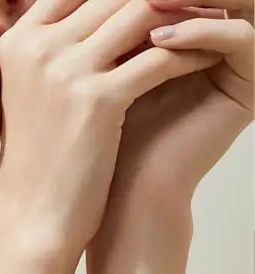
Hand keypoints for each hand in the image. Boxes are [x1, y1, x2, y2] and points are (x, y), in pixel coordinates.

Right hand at [0, 0, 222, 266]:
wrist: (35, 212)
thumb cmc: (39, 160)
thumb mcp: (35, 96)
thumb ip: (57, 54)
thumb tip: (99, 27)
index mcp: (18, 43)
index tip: (153, 5)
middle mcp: (38, 48)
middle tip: (193, 5)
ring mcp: (65, 71)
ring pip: (140, 13)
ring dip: (182, 16)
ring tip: (209, 24)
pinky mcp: (97, 100)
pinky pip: (159, 58)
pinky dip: (188, 54)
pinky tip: (205, 60)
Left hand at [105, 0, 252, 210]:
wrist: (126, 182)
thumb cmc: (107, 129)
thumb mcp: (108, 65)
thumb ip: (116, 22)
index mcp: (188, 35)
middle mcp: (217, 44)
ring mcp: (238, 64)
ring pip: (233, 2)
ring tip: (145, 2)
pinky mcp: (251, 84)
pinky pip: (240, 38)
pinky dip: (201, 32)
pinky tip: (158, 40)